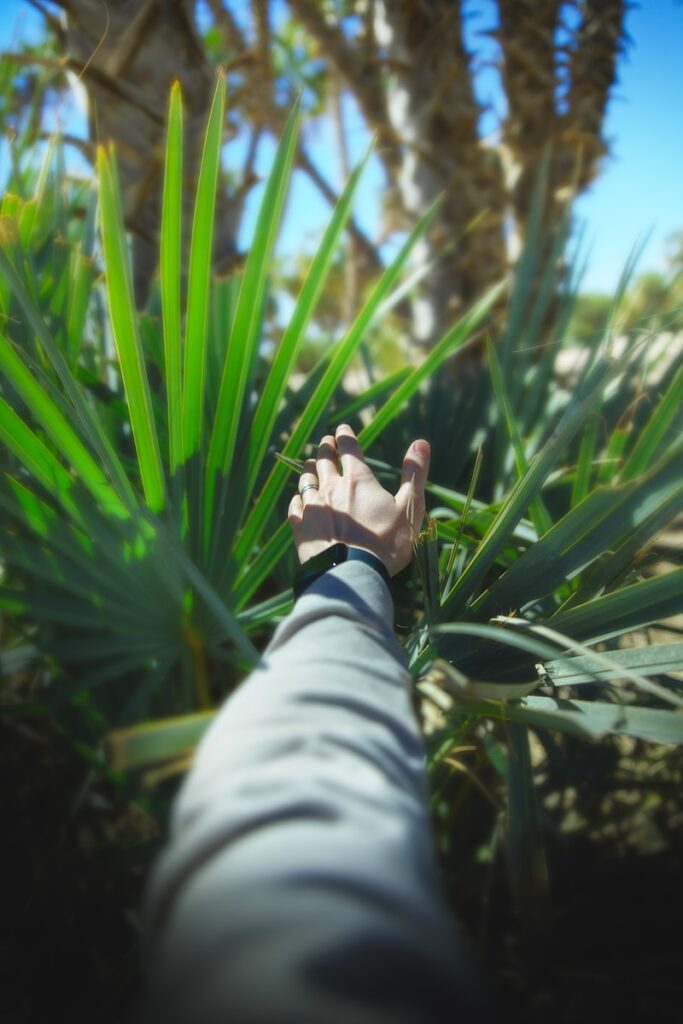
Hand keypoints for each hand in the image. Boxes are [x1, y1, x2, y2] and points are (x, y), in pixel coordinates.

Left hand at [288, 424, 430, 576]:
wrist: (352, 575)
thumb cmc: (386, 543)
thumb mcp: (409, 508)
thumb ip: (414, 475)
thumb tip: (421, 442)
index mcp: (358, 480)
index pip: (348, 448)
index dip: (345, 436)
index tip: (342, 429)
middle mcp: (331, 488)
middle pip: (324, 460)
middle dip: (326, 448)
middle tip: (327, 442)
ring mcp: (312, 507)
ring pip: (306, 480)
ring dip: (309, 470)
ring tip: (310, 465)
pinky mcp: (300, 528)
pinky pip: (294, 507)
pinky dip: (298, 499)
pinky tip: (299, 500)